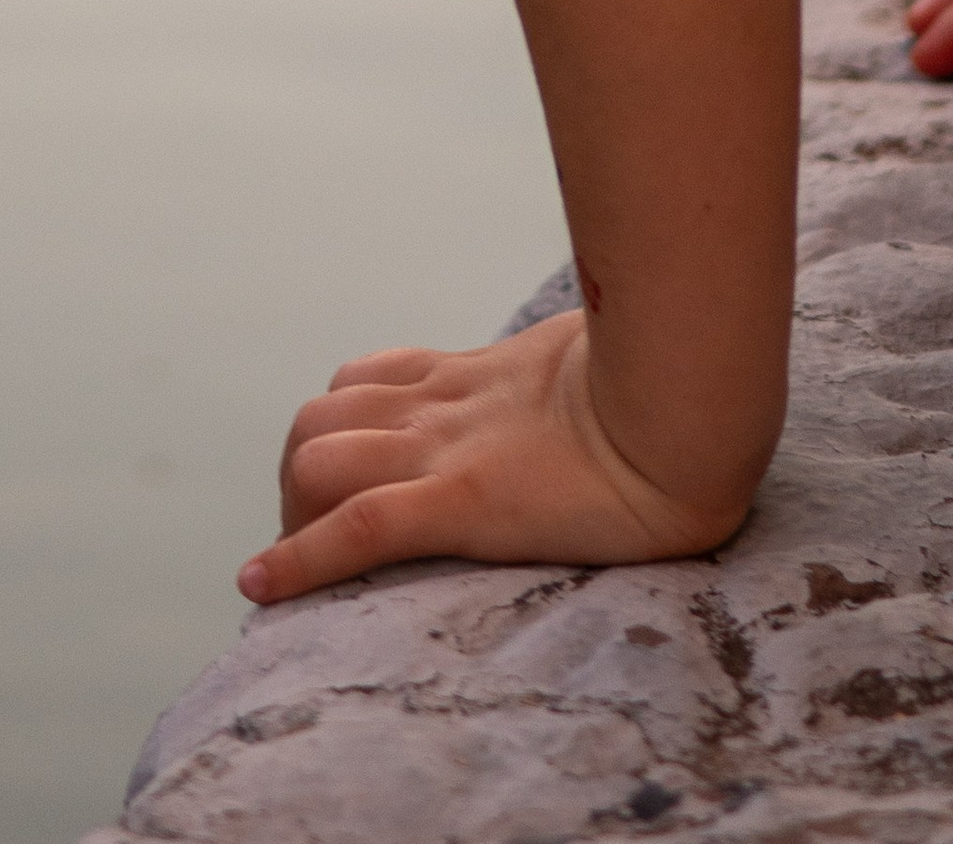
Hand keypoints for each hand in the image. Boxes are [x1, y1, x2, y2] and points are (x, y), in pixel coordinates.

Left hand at [237, 309, 745, 606]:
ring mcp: (448, 449)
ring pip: (317, 462)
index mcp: (476, 377)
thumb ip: (575, 379)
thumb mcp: (606, 364)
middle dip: (302, 484)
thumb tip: (607, 376)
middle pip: (318, 422)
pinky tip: (260, 588)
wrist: (692, 401)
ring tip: (313, 571)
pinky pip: (358, 528)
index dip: (337, 434)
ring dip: (296, 518)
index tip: (340, 490)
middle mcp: (444, 407)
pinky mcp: (465, 499)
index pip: (364, 383)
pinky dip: (297, 561)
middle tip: (329, 547)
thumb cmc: (670, 379)